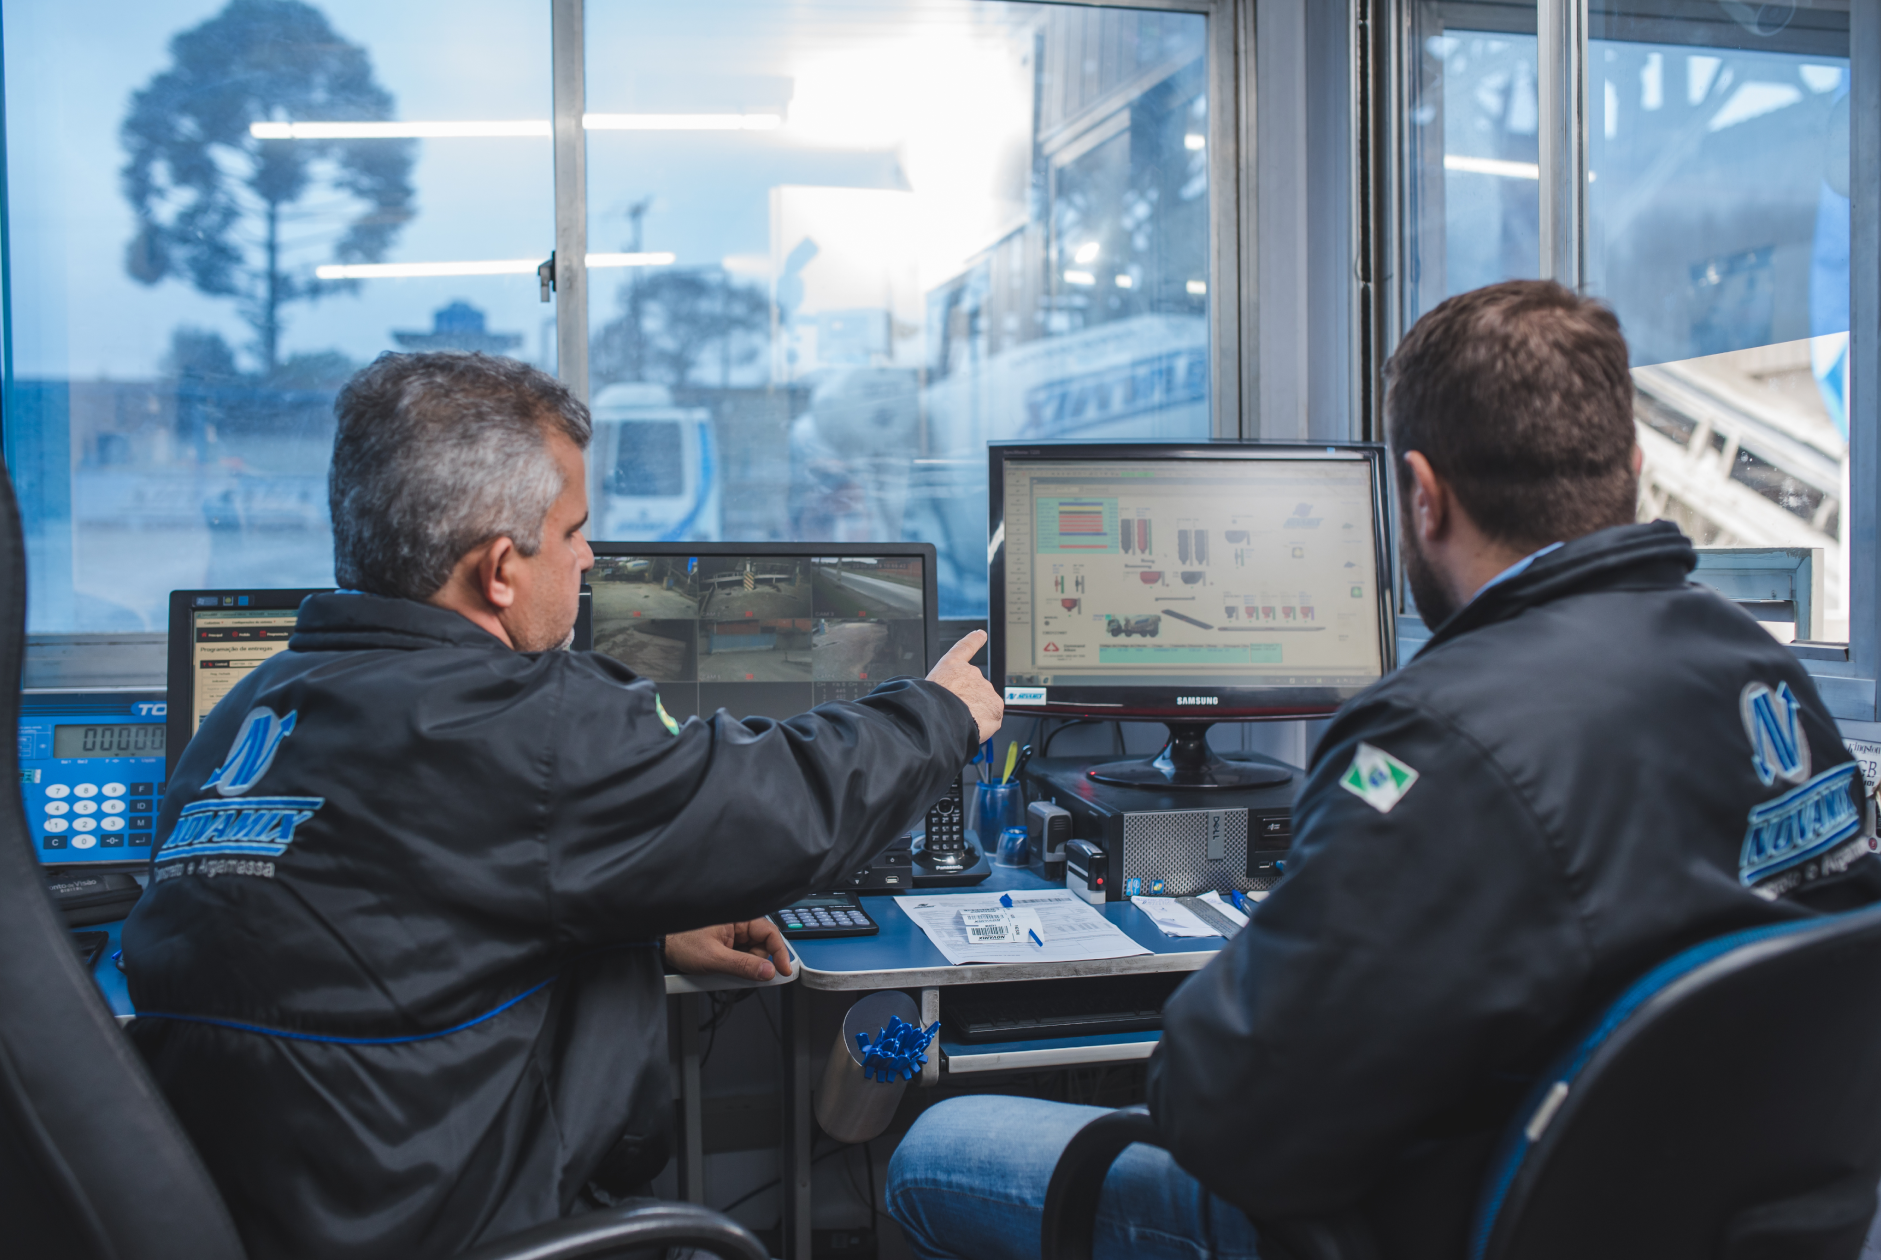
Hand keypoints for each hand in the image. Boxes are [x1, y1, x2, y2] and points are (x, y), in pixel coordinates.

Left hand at [664, 920, 792, 981]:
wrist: (660, 946)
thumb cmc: (680, 943)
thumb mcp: (713, 958)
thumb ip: (743, 966)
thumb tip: (767, 972)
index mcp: (738, 918)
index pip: (770, 933)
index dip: (780, 952)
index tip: (783, 971)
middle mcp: (737, 925)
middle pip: (762, 947)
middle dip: (755, 964)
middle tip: (740, 973)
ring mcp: (732, 936)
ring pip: (751, 957)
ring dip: (742, 968)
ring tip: (721, 971)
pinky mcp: (726, 946)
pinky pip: (739, 961)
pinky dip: (734, 969)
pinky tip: (720, 971)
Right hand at [928, 629, 1002, 741]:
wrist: (942, 717)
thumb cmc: (929, 704)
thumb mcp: (926, 689)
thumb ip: (941, 688)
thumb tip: (948, 696)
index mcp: (952, 665)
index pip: (965, 648)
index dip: (974, 640)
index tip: (981, 634)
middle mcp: (971, 673)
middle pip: (973, 689)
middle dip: (968, 701)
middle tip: (954, 712)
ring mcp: (985, 688)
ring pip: (983, 705)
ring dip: (975, 714)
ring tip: (960, 721)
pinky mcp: (995, 706)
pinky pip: (991, 719)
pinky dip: (984, 726)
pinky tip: (971, 727)